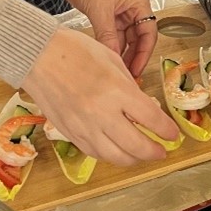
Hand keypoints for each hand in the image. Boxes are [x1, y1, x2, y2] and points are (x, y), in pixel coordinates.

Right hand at [21, 28, 178, 164]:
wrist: (37, 56)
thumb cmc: (74, 50)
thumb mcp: (113, 60)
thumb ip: (130, 87)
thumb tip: (143, 108)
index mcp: (116, 91)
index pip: (151, 119)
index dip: (166, 130)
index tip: (173, 134)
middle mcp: (101, 113)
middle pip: (136, 146)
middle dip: (155, 152)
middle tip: (162, 151)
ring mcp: (84, 127)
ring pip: (115, 157)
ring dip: (133, 159)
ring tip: (142, 155)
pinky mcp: (70, 133)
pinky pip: (95, 153)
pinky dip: (110, 155)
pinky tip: (117, 150)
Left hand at [58, 0, 157, 78]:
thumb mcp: (100, 9)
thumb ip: (107, 35)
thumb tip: (112, 58)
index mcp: (139, 3)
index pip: (149, 33)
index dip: (144, 53)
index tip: (136, 70)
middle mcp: (133, 8)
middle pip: (139, 39)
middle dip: (133, 57)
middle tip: (126, 75)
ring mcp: (120, 13)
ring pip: (125, 39)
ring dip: (121, 53)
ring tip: (115, 70)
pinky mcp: (107, 16)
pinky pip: (113, 36)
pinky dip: (110, 47)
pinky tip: (107, 58)